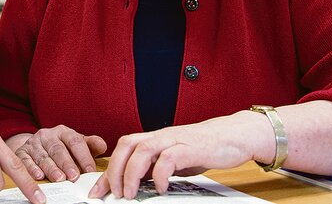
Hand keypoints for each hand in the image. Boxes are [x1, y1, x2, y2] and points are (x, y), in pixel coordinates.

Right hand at [8, 125, 106, 181]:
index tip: (90, 170)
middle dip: (66, 163)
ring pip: (42, 156)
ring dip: (50, 168)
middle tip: (74, 176)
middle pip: (58, 149)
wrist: (35, 144)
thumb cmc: (60, 147)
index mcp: (63, 132)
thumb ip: (89, 145)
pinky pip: (26, 160)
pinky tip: (38, 176)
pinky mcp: (21, 152)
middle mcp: (47, 135)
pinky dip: (31, 168)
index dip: (83, 156)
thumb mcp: (75, 144)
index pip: (75, 141)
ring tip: (59, 178)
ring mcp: (33, 143)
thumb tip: (103, 146)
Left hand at [90, 113, 262, 199]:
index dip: (108, 171)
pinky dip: (160, 174)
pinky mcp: (190, 147)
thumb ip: (154, 168)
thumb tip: (135, 184)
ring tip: (129, 194)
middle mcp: (161, 136)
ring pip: (142, 149)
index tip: (97, 191)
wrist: (234, 136)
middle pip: (126, 145)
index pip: (123, 150)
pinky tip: (160, 188)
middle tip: (113, 194)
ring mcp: (175, 140)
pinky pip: (169, 158)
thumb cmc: (204, 148)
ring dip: (131, 173)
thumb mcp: (174, 160)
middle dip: (115, 170)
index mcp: (154, 139)